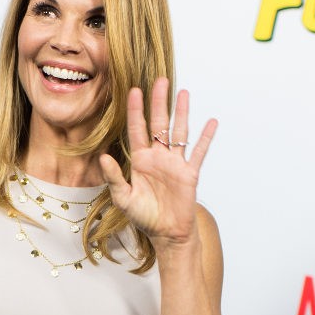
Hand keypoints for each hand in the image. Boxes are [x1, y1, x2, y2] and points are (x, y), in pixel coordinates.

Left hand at [99, 77, 216, 248]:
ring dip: (182, 112)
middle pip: (159, 123)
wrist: (166, 234)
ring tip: (184, 92)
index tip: (134, 91)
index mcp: (140, 160)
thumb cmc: (143, 216)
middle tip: (160, 80)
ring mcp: (175, 163)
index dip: (136, 110)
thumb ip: (114, 177)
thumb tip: (103, 156)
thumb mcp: (123, 198)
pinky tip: (211, 121)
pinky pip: (199, 152)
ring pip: (179, 132)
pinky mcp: (190, 173)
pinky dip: (206, 137)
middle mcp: (158, 156)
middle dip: (159, 102)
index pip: (137, 129)